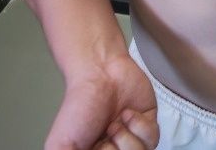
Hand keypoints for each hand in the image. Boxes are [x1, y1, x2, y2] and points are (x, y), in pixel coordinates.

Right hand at [45, 53, 159, 149]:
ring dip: (127, 137)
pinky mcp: (148, 126)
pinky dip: (140, 124)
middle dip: (117, 149)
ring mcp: (132, 140)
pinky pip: (153, 139)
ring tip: (115, 122)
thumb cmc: (79, 105)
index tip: (99, 146)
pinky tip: (127, 113)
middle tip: (106, 134)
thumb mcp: (62, 145)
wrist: (99, 72)